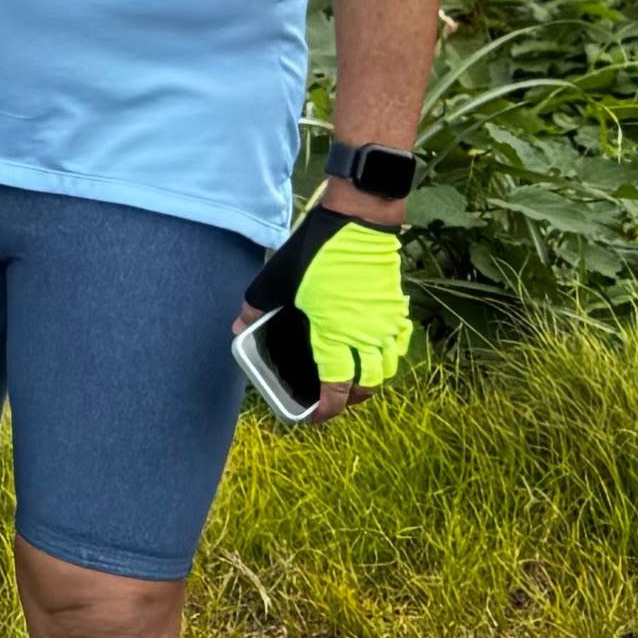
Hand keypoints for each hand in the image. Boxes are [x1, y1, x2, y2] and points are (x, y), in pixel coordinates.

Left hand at [240, 202, 410, 416]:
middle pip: (367, 385)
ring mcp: (387, 323)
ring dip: (372, 380)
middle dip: (350, 399)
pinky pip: (399, 343)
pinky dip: (390, 355)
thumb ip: (255, 306)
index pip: (338, 387)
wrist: (359, 222)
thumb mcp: (277, 278)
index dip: (329, 408)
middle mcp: (367, 335)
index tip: (318, 416)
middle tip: (333, 400)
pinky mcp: (396, 308)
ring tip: (354, 380)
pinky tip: (376, 350)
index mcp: (336, 334)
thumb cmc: (318, 251)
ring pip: (387, 368)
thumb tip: (238, 326)